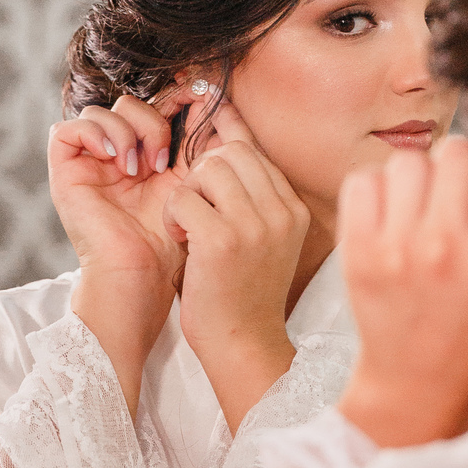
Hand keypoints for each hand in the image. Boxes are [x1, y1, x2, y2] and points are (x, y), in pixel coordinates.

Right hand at [51, 92, 212, 415]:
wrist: (143, 279)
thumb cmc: (173, 242)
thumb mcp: (195, 183)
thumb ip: (203, 143)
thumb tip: (217, 95)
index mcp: (152, 155)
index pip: (162, 105)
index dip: (179, 97)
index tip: (202, 102)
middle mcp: (121, 155)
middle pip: (136, 102)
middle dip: (159, 117)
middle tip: (168, 153)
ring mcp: (92, 162)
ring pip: (107, 109)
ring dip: (132, 130)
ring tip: (144, 167)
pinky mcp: (66, 172)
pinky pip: (69, 128)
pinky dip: (97, 134)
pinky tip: (120, 161)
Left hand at [163, 101, 312, 433]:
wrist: (242, 343)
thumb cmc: (242, 290)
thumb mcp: (261, 237)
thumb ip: (250, 190)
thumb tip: (227, 125)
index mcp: (294, 210)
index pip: (254, 152)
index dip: (222, 147)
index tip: (203, 149)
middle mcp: (281, 212)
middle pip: (231, 153)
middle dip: (202, 173)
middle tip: (196, 208)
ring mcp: (255, 225)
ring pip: (208, 168)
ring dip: (187, 193)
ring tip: (188, 225)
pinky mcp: (223, 240)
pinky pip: (184, 198)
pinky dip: (174, 216)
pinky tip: (181, 241)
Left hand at [337, 137, 467, 446]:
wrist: (418, 385)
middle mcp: (451, 245)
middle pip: (456, 149)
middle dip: (456, 166)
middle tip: (451, 196)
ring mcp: (401, 248)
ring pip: (409, 160)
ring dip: (415, 177)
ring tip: (417, 208)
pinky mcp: (359, 253)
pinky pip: (362, 181)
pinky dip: (374, 191)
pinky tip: (386, 217)